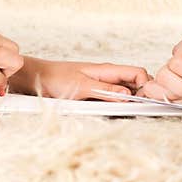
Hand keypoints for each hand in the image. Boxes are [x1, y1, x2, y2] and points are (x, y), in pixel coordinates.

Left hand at [11, 57, 150, 99]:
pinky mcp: (94, 93)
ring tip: (122, 111)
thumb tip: (129, 96)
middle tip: (136, 108)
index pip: (137, 73)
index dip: (145, 86)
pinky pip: (111, 98)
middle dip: (139, 95)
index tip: (143, 100)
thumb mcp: (82, 87)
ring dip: (126, 101)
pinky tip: (110, 112)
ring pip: (123, 92)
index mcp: (107, 69)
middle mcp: (107, 75)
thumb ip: (107, 90)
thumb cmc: (55, 79)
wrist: (36, 79)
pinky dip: (114, 105)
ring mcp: (101, 84)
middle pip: (134, 83)